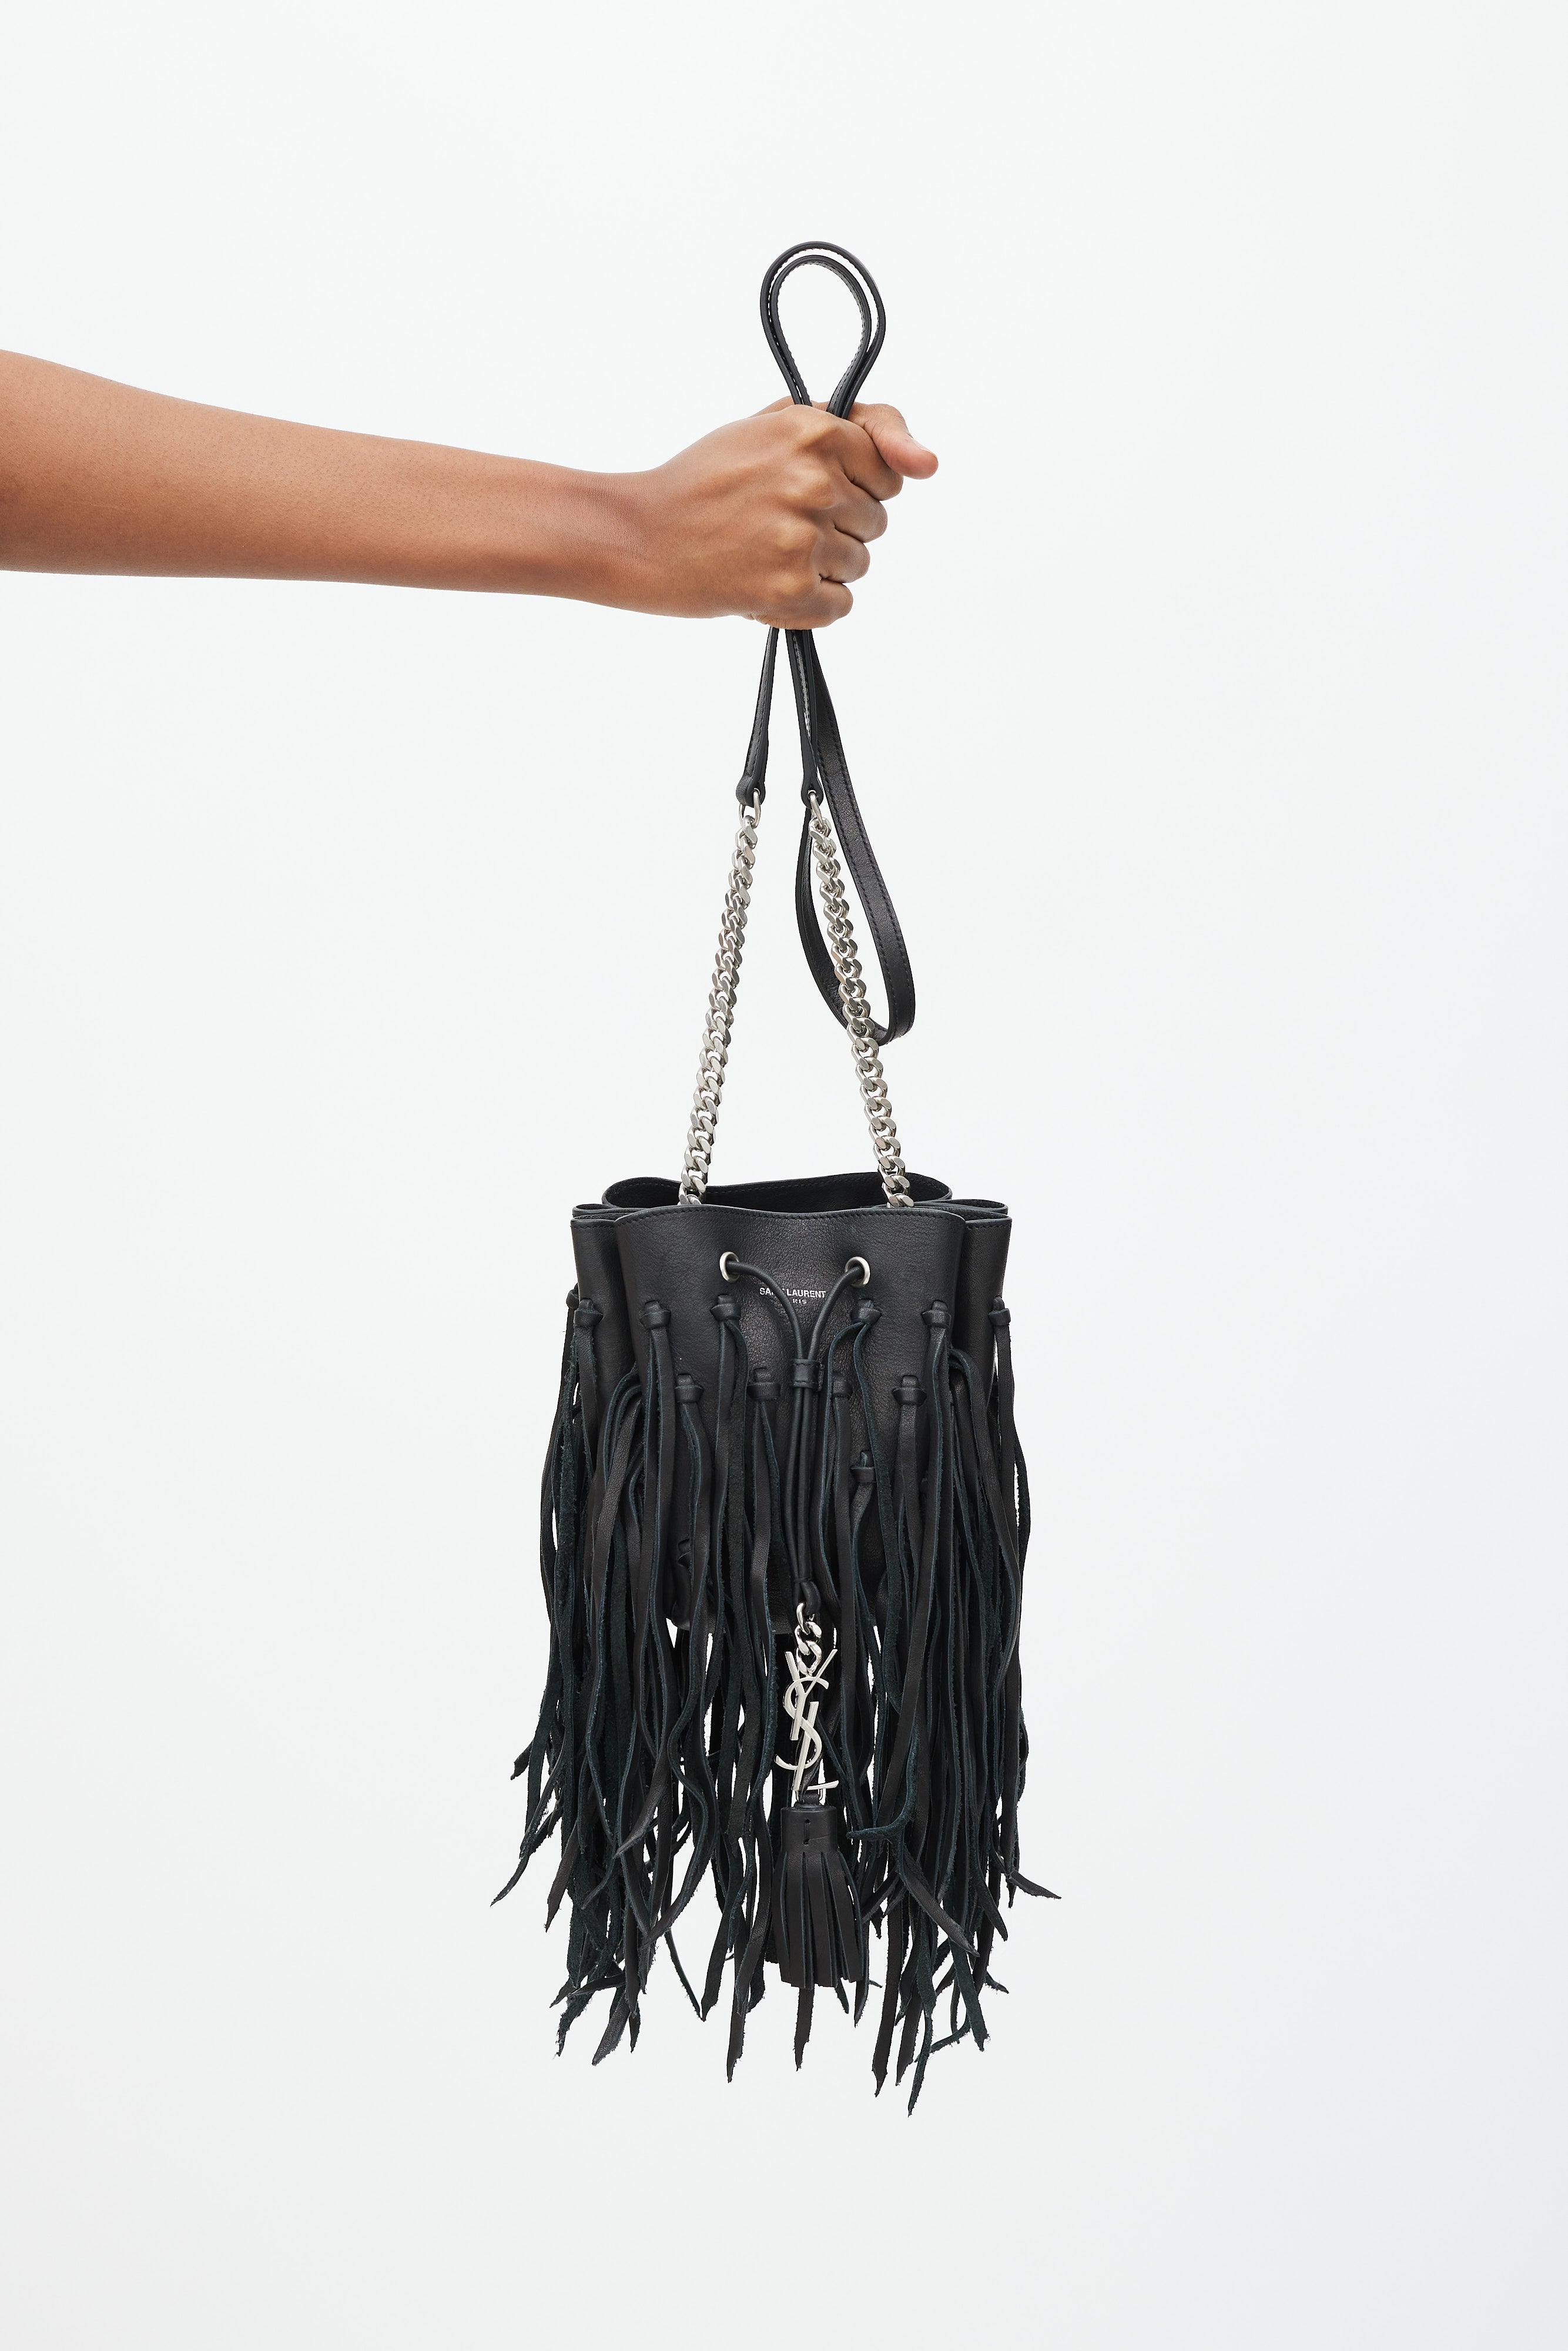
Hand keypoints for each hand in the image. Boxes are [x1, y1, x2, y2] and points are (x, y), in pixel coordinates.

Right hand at [618, 399, 936, 626]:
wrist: (641, 536)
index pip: (888, 469)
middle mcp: (815, 483)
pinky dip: (809, 603)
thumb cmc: (704, 481)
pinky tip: (767, 581)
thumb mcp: (772, 426)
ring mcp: (804, 540)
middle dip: (836, 524)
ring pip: (859, 564)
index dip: (857, 482)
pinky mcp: (792, 590)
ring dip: (821, 566)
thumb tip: (927, 464)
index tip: (819, 487)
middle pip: (875, 521)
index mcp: (813, 433)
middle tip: (777, 519)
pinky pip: (840, 605)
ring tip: (766, 550)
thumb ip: (857, 428)